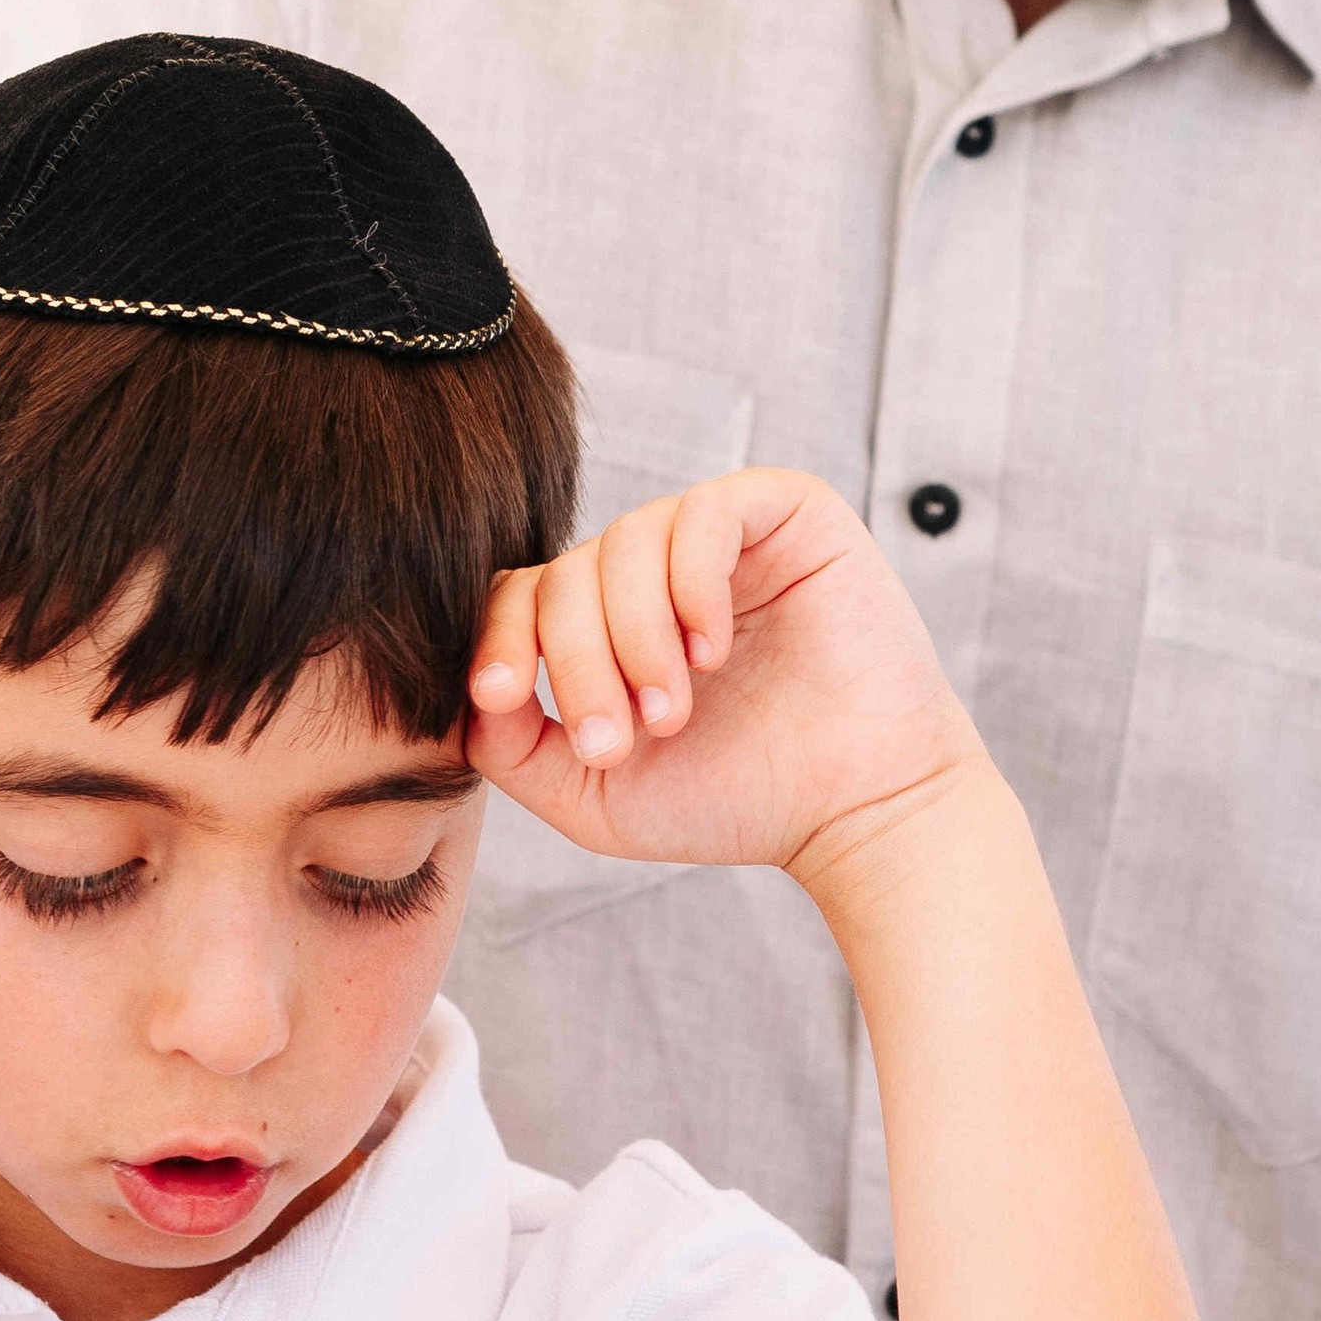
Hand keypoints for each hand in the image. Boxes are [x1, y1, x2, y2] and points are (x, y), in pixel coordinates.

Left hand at [466, 470, 982, 888]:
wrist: (856, 809)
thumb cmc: (735, 801)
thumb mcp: (594, 795)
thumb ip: (513, 746)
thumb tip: (464, 690)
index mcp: (608, 622)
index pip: (522, 593)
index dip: (498, 637)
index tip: (501, 694)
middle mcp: (658, 569)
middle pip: (566, 571)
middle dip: (575, 661)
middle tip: (621, 739)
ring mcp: (720, 536)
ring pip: (623, 542)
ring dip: (634, 636)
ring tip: (674, 710)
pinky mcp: (786, 511)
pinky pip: (704, 512)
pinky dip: (690, 584)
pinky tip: (712, 651)